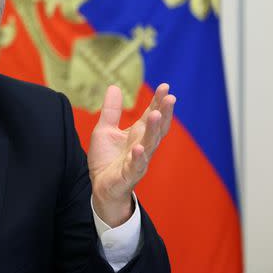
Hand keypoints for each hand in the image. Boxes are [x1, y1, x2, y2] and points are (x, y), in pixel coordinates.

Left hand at [88, 83, 174, 225]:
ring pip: (150, 145)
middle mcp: (142, 145)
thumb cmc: (107, 159)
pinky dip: (138, 157)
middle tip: (170, 97)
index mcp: (138, 134)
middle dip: (164, 113)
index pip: (151, 115)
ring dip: (154, 130)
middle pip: (156, 128)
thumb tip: (114, 86)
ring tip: (156, 115)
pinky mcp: (129, 174)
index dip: (158, 102)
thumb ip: (111, 110)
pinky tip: (139, 148)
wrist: (101, 186)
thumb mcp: (105, 130)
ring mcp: (138, 160)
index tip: (165, 87)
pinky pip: (136, 166)